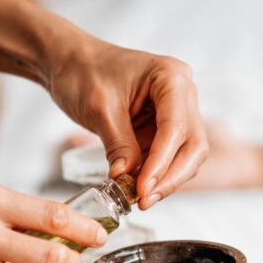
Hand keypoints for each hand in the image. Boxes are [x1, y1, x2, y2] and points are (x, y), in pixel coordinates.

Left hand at [46, 38, 208, 208]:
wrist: (69, 62)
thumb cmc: (83, 71)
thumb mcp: (99, 109)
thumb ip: (118, 144)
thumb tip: (126, 179)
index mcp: (171, 77)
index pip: (176, 127)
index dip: (162, 162)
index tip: (143, 188)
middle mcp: (183, 93)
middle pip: (193, 144)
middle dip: (171, 175)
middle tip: (144, 200)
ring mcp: (177, 110)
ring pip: (186, 154)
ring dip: (166, 179)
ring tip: (139, 198)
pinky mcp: (164, 126)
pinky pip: (169, 155)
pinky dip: (156, 173)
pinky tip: (137, 188)